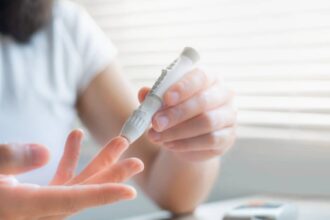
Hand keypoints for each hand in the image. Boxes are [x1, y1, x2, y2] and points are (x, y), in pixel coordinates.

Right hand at [0, 130, 143, 219]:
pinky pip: (57, 180)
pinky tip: (75, 138)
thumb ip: (7, 160)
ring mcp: (35, 204)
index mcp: (24, 207)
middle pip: (82, 191)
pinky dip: (69, 160)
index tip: (130, 190)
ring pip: (74, 184)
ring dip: (96, 162)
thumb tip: (44, 151)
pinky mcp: (31, 196)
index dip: (102, 195)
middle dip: (111, 174)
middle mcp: (35, 209)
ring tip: (118, 142)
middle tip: (136, 161)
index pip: (71, 200)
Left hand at [139, 68, 235, 161]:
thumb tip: (144, 92)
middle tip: (156, 123)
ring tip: (156, 136)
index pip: (200, 77)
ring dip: (178, 131)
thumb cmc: (176, 112)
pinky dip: (186, 144)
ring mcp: (229, 116)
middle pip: (203, 101)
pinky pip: (210, 140)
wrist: (188, 139)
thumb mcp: (163, 103)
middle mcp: (224, 94)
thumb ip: (155, 96)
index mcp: (209, 78)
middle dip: (176, 113)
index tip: (166, 98)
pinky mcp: (229, 137)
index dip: (183, 87)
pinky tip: (169, 145)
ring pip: (207, 122)